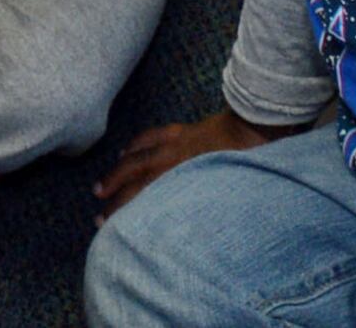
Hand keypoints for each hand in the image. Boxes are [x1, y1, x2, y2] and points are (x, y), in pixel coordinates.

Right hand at [97, 108, 281, 213]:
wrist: (256, 124)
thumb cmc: (249, 162)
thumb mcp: (229, 192)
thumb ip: (208, 207)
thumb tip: (198, 230)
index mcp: (183, 177)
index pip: (147, 198)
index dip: (127, 214)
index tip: (111, 229)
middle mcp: (173, 162)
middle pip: (136, 182)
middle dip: (116, 200)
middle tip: (99, 217)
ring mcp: (174, 143)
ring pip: (135, 159)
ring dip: (116, 174)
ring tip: (100, 188)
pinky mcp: (180, 130)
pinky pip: (150, 137)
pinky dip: (134, 145)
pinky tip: (124, 152)